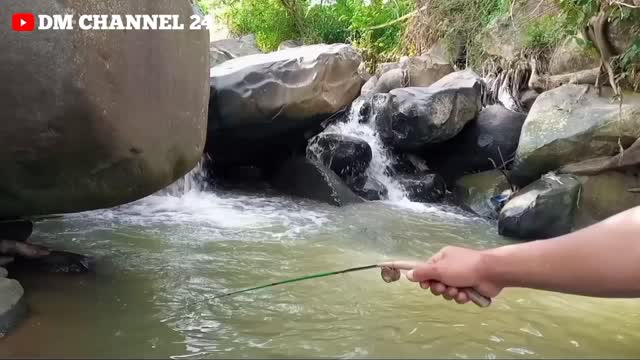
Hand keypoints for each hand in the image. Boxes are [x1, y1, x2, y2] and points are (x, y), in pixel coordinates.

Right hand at [383, 246, 502, 304]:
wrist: (491, 273)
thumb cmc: (463, 268)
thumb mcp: (439, 269)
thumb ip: (423, 272)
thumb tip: (407, 274)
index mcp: (442, 258)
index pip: (427, 269)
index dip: (425, 279)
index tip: (425, 286)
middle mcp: (450, 266)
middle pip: (436, 282)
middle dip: (440, 288)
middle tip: (444, 288)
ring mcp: (461, 277)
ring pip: (448, 291)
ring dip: (451, 294)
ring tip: (458, 292)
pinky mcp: (469, 287)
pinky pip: (459, 296)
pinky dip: (461, 297)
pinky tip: (466, 296)